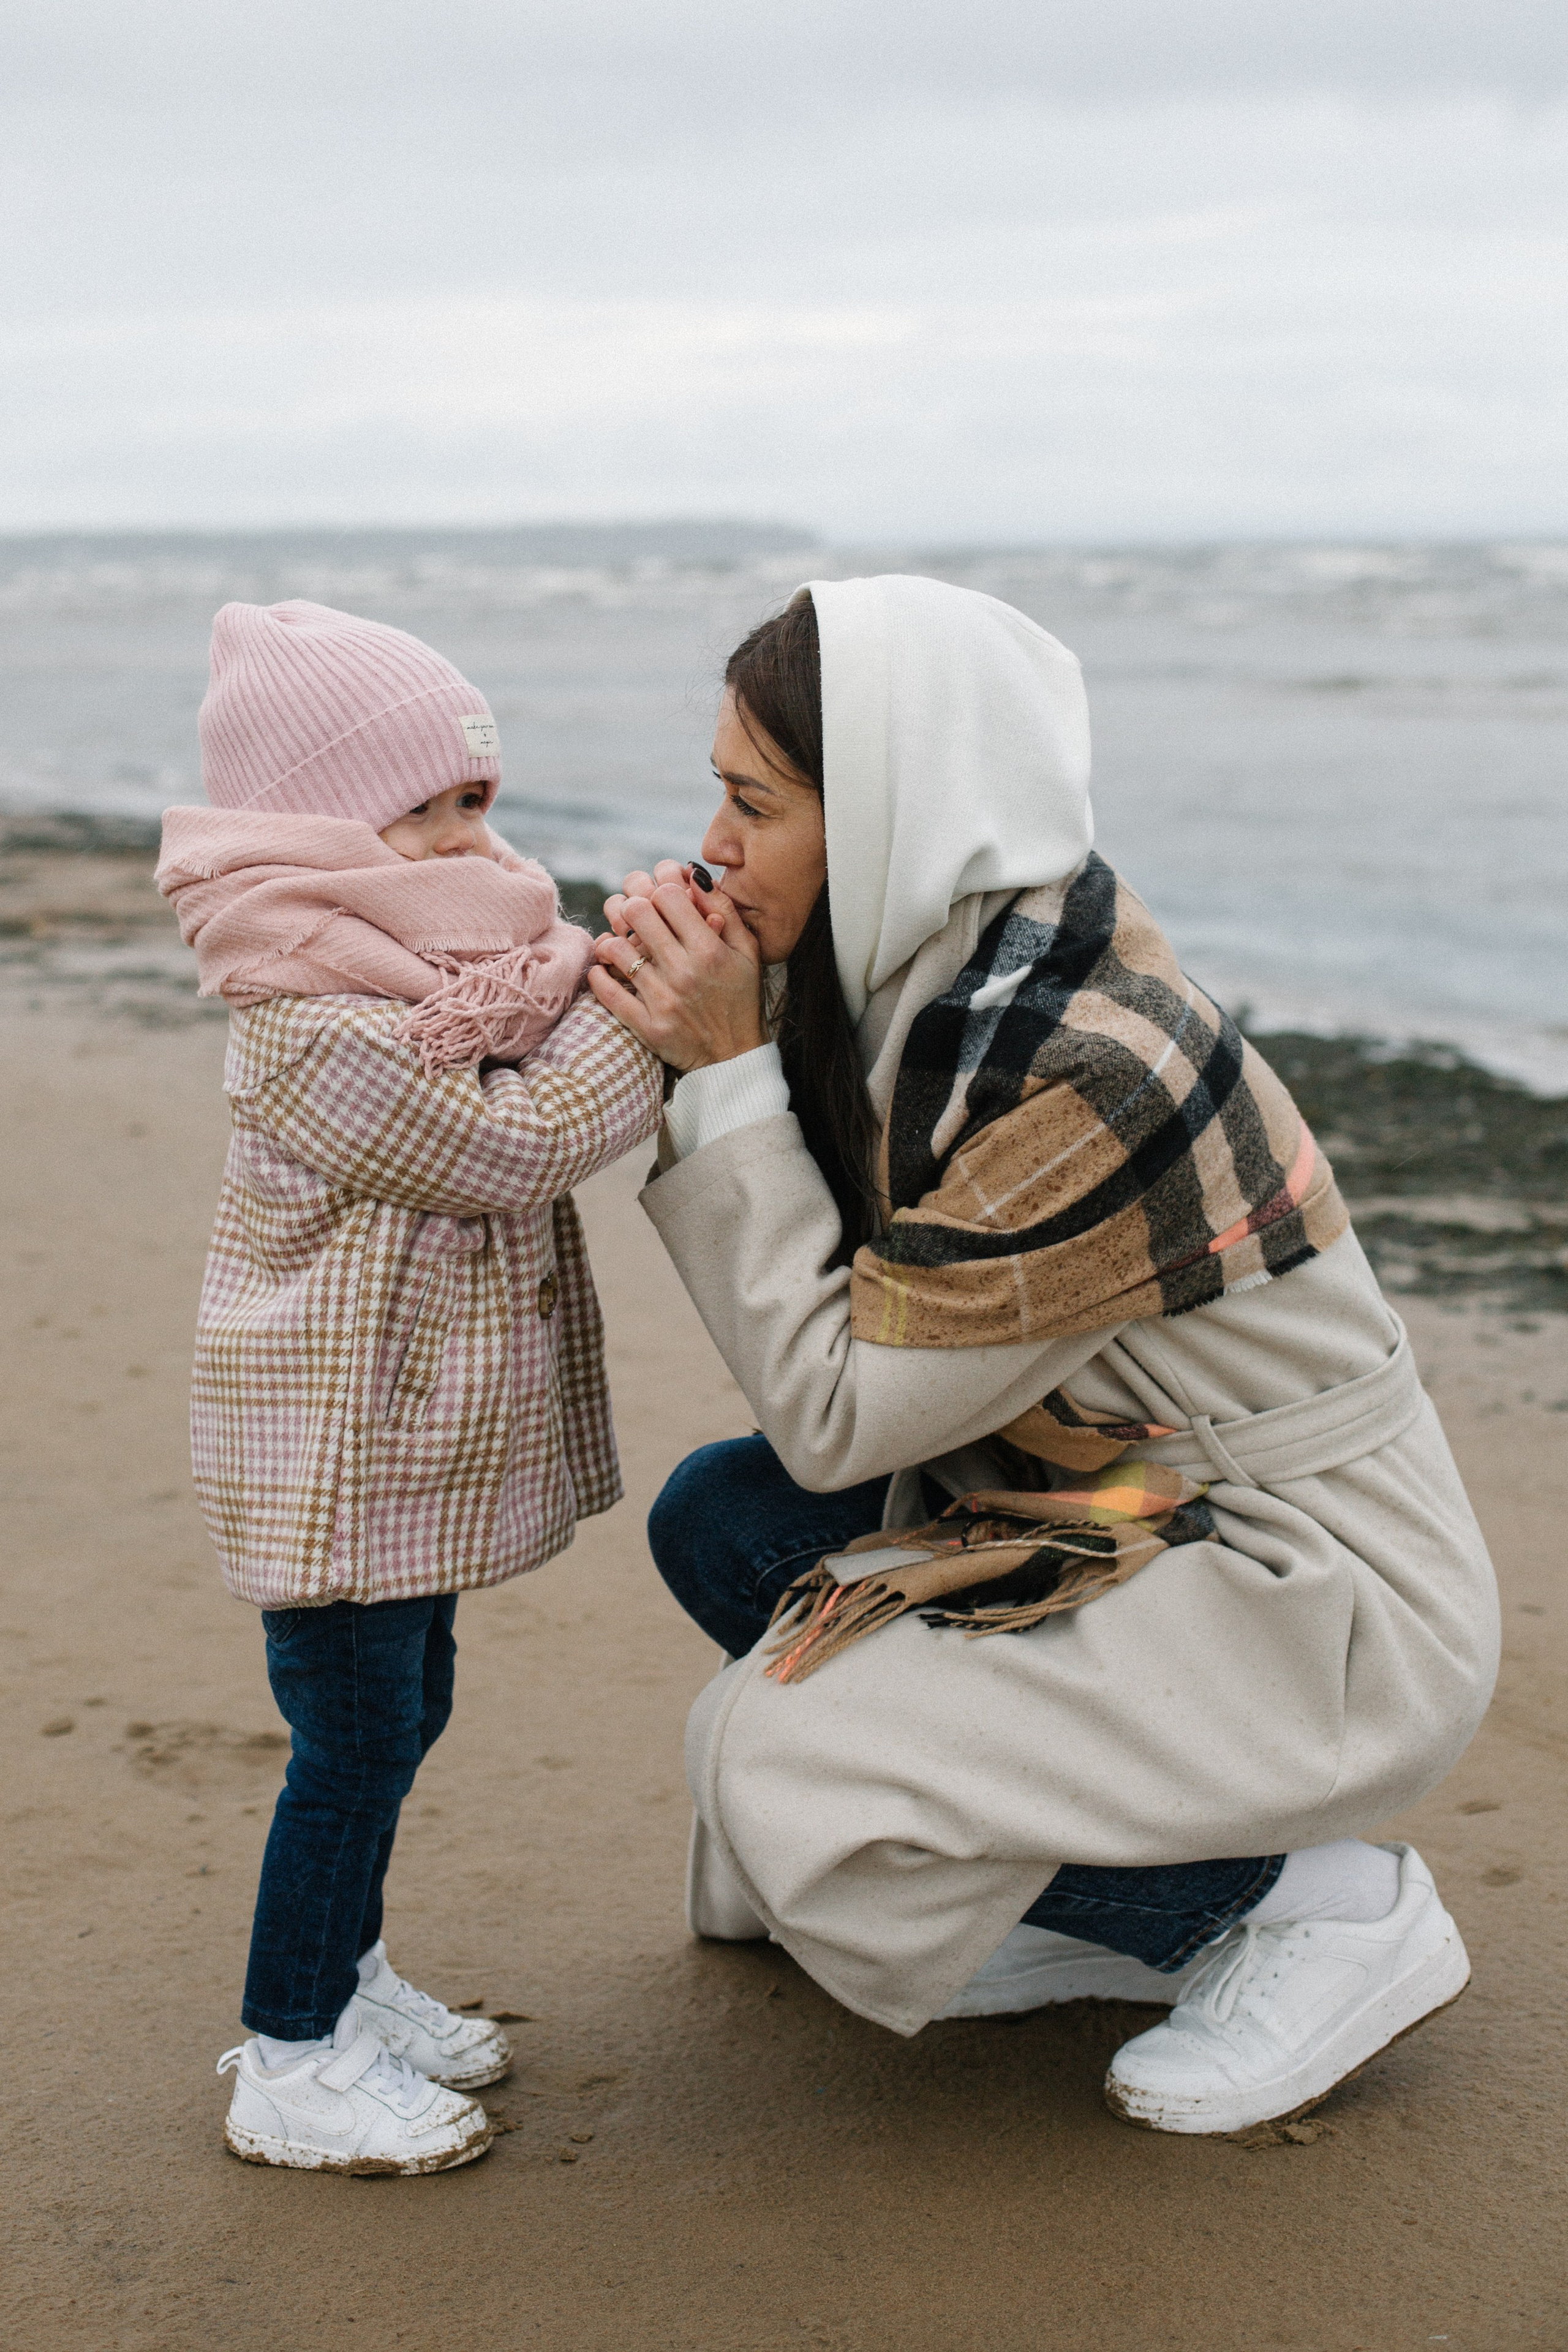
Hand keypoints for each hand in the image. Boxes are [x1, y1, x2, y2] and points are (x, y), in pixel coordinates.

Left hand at [588, 872, 763, 1071]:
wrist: (735, 1058)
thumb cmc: (742, 998)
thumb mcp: (748, 951)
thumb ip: (725, 909)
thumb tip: (693, 873)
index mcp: (709, 950)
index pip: (668, 895)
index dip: (660, 888)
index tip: (661, 899)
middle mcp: (684, 972)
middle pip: (637, 912)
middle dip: (632, 905)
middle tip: (634, 914)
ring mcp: (663, 1000)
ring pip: (616, 949)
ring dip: (611, 939)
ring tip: (617, 943)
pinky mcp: (647, 1026)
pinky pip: (607, 991)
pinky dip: (598, 974)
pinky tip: (603, 968)